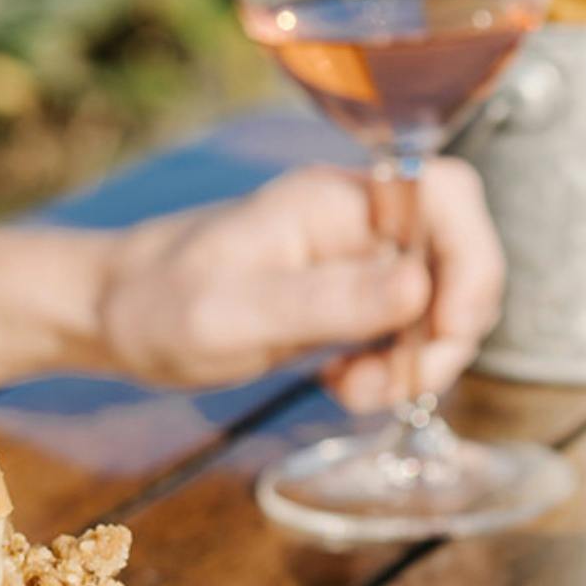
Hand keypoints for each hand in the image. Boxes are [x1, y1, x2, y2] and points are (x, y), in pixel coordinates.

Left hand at [98, 160, 503, 406]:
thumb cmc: (158, 305)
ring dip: (420, 361)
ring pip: (442, 303)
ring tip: (356, 391)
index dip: (471, 259)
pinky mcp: (353, 300)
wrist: (114, 316)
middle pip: (459, 258)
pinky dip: (395, 370)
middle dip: (449, 330)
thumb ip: (328, 300)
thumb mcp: (234, 313)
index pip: (448, 195)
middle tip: (402, 382)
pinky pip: (408, 332)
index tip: (445, 327)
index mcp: (334, 202)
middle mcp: (358, 223)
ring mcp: (359, 261)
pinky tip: (345, 385)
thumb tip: (422, 287)